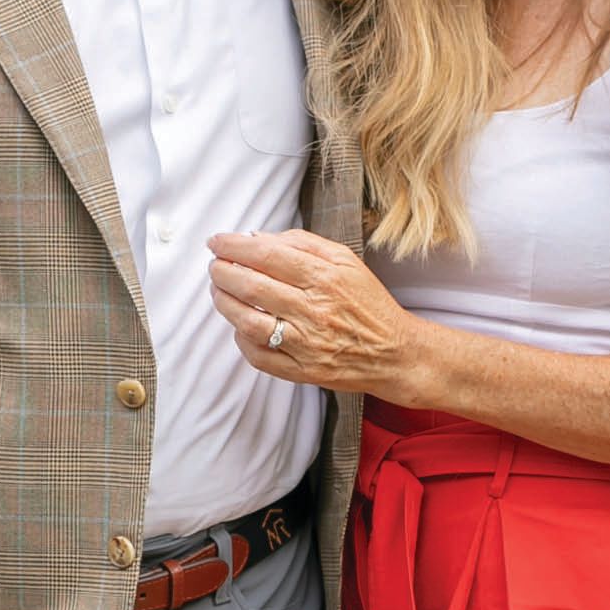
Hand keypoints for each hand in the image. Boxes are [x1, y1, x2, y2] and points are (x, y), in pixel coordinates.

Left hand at [206, 229, 417, 399]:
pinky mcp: (301, 371)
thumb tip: (259, 238)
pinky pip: (258, 356)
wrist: (395, 353)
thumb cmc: (367, 302)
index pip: (267, 255)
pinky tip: (240, 324)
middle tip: (214, 265)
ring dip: (223, 302)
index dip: (234, 246)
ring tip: (218, 290)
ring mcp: (305, 344)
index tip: (217, 242)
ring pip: (248, 321)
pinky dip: (241, 338)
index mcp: (325, 277)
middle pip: (252, 286)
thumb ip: (302, 244)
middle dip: (222, 271)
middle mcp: (313, 310)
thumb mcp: (345, 261)